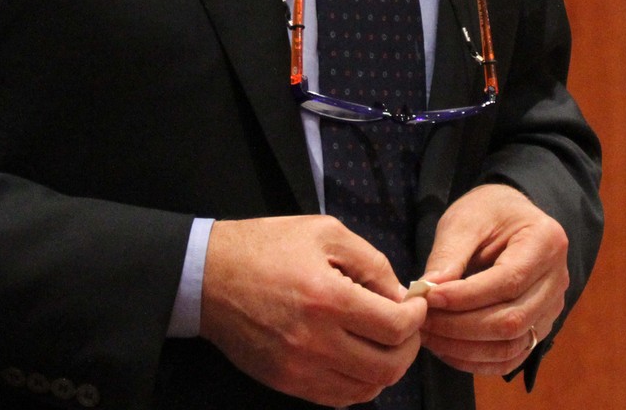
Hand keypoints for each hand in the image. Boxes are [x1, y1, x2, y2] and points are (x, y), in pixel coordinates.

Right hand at [199, 215, 426, 405]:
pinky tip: (357, 359)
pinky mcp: (285, 382)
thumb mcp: (325, 233)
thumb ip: (371, 263)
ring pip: (366, 389)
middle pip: (388, 366)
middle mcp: (315, 342)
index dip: (417, 316)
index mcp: (328, 299)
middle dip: (409, 346)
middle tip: (406, 326)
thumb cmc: (267, 246)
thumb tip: (400, 296)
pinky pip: (338, 398)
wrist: (208, 276)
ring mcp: (299, 368)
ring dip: (386, 368)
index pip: (396, 327)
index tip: (415, 304)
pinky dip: (359, 384)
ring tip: (384, 343)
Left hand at [418, 184, 569, 375]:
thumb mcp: (465, 220)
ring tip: (429, 335)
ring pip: (512, 344)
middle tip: (422, 321)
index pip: (508, 281)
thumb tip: (427, 294)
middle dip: (460, 327)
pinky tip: (447, 349)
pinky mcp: (539, 328)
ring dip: (465, 348)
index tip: (429, 299)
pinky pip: (511, 357)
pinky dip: (477, 361)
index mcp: (546, 242)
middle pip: (512, 319)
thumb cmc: (488, 212)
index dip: (465, 297)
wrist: (510, 217)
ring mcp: (553, 308)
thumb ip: (449, 256)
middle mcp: (558, 279)